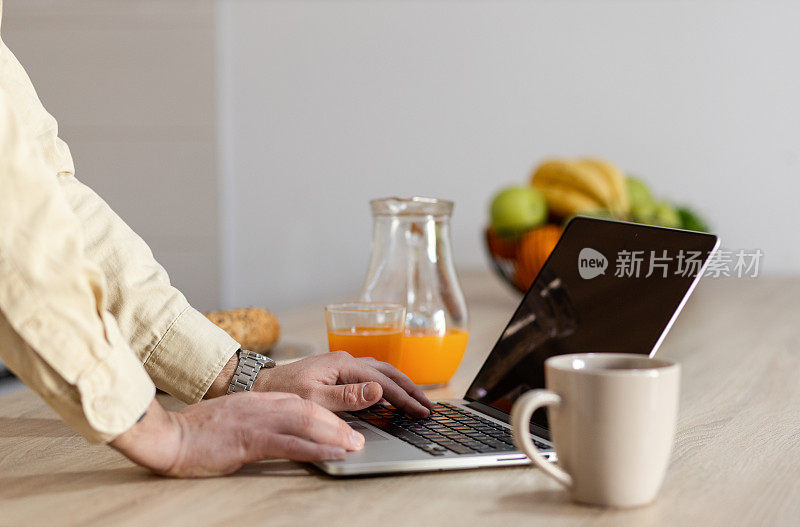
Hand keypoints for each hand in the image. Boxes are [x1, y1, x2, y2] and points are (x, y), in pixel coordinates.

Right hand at [111, 393, 363, 476]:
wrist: (167, 435)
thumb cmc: (194, 431)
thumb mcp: (229, 416)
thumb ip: (252, 417)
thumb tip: (271, 429)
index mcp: (256, 400)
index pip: (299, 402)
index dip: (324, 413)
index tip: (340, 423)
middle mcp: (261, 406)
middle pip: (310, 409)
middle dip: (337, 423)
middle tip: (357, 437)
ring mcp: (257, 421)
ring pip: (306, 422)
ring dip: (334, 434)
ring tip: (354, 445)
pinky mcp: (250, 441)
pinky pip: (290, 444)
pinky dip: (315, 448)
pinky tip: (331, 454)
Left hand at [255, 351, 432, 416]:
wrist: (261, 384)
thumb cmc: (284, 393)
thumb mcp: (315, 399)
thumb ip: (348, 397)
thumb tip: (378, 390)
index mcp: (343, 365)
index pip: (383, 382)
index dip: (405, 398)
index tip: (421, 411)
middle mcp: (346, 360)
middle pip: (388, 372)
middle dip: (411, 389)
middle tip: (429, 406)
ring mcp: (343, 364)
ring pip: (382, 371)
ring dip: (401, 384)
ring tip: (418, 399)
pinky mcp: (339, 371)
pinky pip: (372, 375)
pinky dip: (388, 383)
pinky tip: (392, 393)